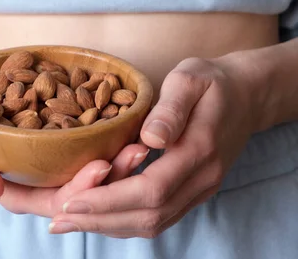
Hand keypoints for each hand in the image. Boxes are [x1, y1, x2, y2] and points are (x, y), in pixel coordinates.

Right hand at [0, 100, 149, 217]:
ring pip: (93, 165)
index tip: (101, 168)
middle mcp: (42, 180)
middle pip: (85, 187)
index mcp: (18, 192)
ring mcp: (53, 158)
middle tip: (137, 152)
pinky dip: (112, 132)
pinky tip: (132, 117)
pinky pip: (90, 138)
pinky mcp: (61, 133)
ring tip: (144, 136)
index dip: (80, 191)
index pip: (55, 203)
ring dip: (120, 155)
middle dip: (114, 174)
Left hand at [49, 57, 259, 237]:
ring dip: (108, 226)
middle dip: (100, 220)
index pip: (151, 190)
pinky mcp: (193, 192)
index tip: (72, 202)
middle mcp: (202, 179)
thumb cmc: (212, 82)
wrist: (248, 96)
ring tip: (67, 223)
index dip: (109, 200)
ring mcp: (199, 190)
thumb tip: (150, 138)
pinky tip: (96, 217)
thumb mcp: (191, 80)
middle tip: (58, 220)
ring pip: (153, 223)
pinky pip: (157, 217)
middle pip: (148, 216)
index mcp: (199, 151)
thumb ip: (171, 109)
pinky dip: (123, 221)